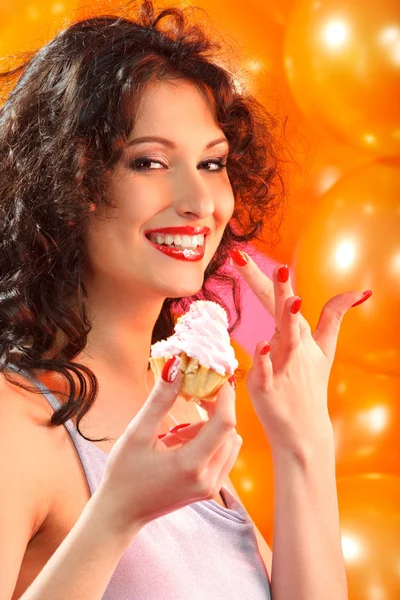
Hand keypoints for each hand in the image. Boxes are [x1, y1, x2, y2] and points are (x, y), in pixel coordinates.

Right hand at [95, 357, 240, 533]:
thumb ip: (160, 401)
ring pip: (230, 442)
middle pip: (230, 430)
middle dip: (217, 407)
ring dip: (214, 425)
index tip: (216, 377)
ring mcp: (211, 487)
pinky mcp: (210, 489)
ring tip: (184, 421)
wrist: (121, 513)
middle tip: (197, 392)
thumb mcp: (137, 434)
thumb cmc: (124, 474)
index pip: (224, 423)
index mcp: (191, 465)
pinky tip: (187, 438)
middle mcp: (208, 479)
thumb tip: (175, 367)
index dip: (225, 396)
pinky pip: (223, 455)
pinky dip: (212, 440)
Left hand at [230, 249, 371, 458]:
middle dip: (281, 290)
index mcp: (299, 333)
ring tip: (293, 301)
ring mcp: (283, 366)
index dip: (268, 279)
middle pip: (286, 313)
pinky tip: (262, 344)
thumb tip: (360, 291)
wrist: (304, 430)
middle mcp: (292, 345)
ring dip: (288, 319)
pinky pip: (267, 371)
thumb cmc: (310, 385)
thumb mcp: (324, 349)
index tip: (240, 255)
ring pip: (285, 338)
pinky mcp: (269, 388)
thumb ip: (334, 317)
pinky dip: (265, 359)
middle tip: (280, 268)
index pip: (283, 300)